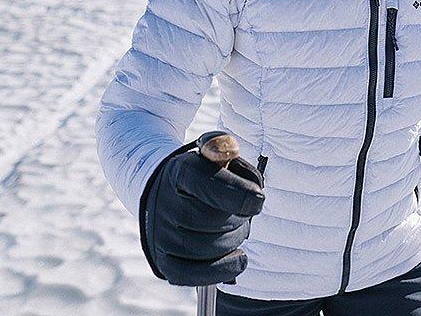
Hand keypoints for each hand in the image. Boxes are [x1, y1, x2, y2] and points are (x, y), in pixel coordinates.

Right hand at [141, 132, 264, 285]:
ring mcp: (162, 234)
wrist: (169, 192)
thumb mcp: (214, 152)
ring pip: (210, 247)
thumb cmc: (205, 174)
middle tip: (242, 211)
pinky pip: (194, 275)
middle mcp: (166, 203)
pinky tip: (239, 258)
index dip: (238, 194)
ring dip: (234, 239)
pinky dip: (222, 269)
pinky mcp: (164, 260)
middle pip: (215, 220)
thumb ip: (223, 147)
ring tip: (234, 227)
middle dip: (239, 217)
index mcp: (181, 171)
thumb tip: (227, 151)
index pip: (208, 184)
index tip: (258, 199)